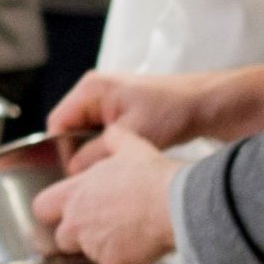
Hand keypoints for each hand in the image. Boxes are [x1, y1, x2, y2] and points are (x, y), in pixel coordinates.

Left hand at [28, 127, 176, 263]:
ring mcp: (92, 245)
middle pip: (61, 238)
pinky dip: (122, 258)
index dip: (51, 211)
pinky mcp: (111, 263)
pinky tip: (139, 244)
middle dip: (75, 236)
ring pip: (87, 253)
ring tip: (126, 232)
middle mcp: (77, 221)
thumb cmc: (152, 177)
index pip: (42, 207)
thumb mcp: (131, 147)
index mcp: (75, 193)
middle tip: (100, 226)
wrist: (174, 205)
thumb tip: (111, 132)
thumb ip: (114, 140)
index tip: (63, 212)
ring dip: (100, 246)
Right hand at [49, 64, 263, 156]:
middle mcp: (94, 91)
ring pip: (84, 133)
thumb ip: (97, 153)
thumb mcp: (132, 135)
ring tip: (110, 166)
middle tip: (93, 174)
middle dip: (78, 152)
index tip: (74, 172)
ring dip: (95, 151)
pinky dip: (106, 147)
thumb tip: (75, 172)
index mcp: (91, 89)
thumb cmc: (173, 109)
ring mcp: (106, 100)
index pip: (57, 123)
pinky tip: (120, 159)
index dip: (61, 150)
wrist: (206, 103)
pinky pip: (100, 133)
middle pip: (69, 129)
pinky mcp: (119, 110)